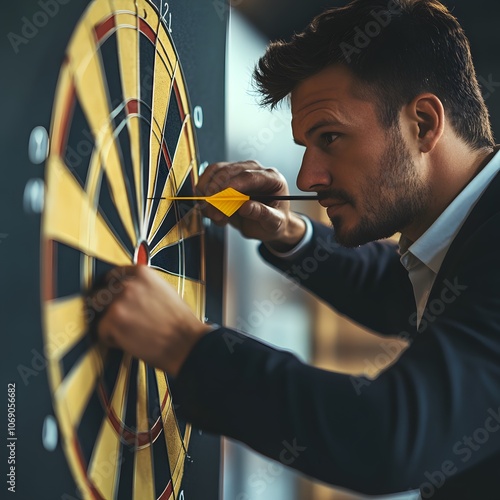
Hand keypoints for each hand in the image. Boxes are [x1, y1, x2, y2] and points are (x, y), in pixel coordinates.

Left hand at [95, 266, 211, 375]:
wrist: (186, 342)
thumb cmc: (180, 322)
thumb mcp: (165, 291)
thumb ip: (144, 287)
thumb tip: (131, 291)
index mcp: (143, 273)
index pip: (115, 274)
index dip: (112, 287)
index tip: (111, 294)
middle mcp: (128, 284)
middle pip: (102, 291)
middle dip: (107, 304)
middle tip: (118, 316)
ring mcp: (118, 302)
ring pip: (98, 310)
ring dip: (107, 319)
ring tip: (125, 329)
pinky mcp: (112, 322)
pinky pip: (100, 330)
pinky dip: (110, 338)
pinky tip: (128, 340)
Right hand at [197, 161, 305, 250]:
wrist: (268, 224)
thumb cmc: (275, 221)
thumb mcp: (275, 222)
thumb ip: (263, 214)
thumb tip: (246, 207)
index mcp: (271, 178)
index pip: (249, 176)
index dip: (232, 185)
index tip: (220, 197)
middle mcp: (254, 170)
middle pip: (228, 171)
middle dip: (216, 191)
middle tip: (213, 212)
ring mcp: (239, 173)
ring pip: (215, 173)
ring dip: (208, 193)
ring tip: (215, 216)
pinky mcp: (226, 179)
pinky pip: (209, 180)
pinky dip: (204, 196)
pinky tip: (213, 212)